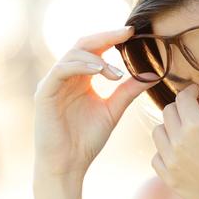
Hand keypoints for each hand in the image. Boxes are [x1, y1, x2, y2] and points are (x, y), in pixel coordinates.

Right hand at [34, 26, 160, 179]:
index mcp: (81, 77)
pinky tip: (99, 71)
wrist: (67, 165)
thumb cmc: (86, 141)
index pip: (96, 49)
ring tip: (115, 72)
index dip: (112, 38)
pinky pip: (61, 70)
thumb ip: (129, 91)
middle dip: (106, 37)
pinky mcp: (44, 92)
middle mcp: (66, 76)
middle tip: (127, 33)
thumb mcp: (113, 110)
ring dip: (97, 57)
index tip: (133, 32)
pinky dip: (80, 66)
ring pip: (73, 54)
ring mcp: (53, 82)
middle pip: (83, 44)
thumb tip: (154, 74)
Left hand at [150, 77, 198, 198]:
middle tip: (195, 114)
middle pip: (168, 112)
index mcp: (196, 126)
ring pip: (157, 132)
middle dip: (180, 108)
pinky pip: (156, 156)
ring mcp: (170, 161)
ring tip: (187, 134)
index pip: (183, 97)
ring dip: (170, 128)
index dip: (191, 93)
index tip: (198, 96)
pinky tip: (182, 154)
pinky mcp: (168, 178)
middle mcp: (178, 141)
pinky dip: (165, 151)